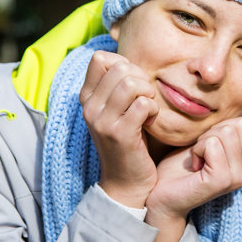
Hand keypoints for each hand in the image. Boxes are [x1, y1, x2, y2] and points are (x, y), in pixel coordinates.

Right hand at [80, 50, 159, 207]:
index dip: (124, 65)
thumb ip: (117, 85)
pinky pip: (143, 104)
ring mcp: (102, 121)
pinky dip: (154, 110)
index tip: (133, 85)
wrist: (126, 183)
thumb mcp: (116, 110)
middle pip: (120, 68)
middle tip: (146, 99)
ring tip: (148, 109)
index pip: (100, 59)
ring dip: (148, 94)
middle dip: (142, 79)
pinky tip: (151, 122)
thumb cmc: (129, 140)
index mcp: (87, 98)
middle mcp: (89, 107)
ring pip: (131, 84)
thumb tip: (126, 60)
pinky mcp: (120, 134)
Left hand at [144, 113, 241, 241]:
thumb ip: (232, 130)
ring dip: (204, 140)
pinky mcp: (222, 180)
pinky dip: (197, 149)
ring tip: (199, 158)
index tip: (225, 134)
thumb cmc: (183, 166)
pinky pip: (212, 144)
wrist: (162, 194)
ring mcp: (238, 177)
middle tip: (205, 150)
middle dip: (217, 129)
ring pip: (227, 132)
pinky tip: (194, 165)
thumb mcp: (213, 140)